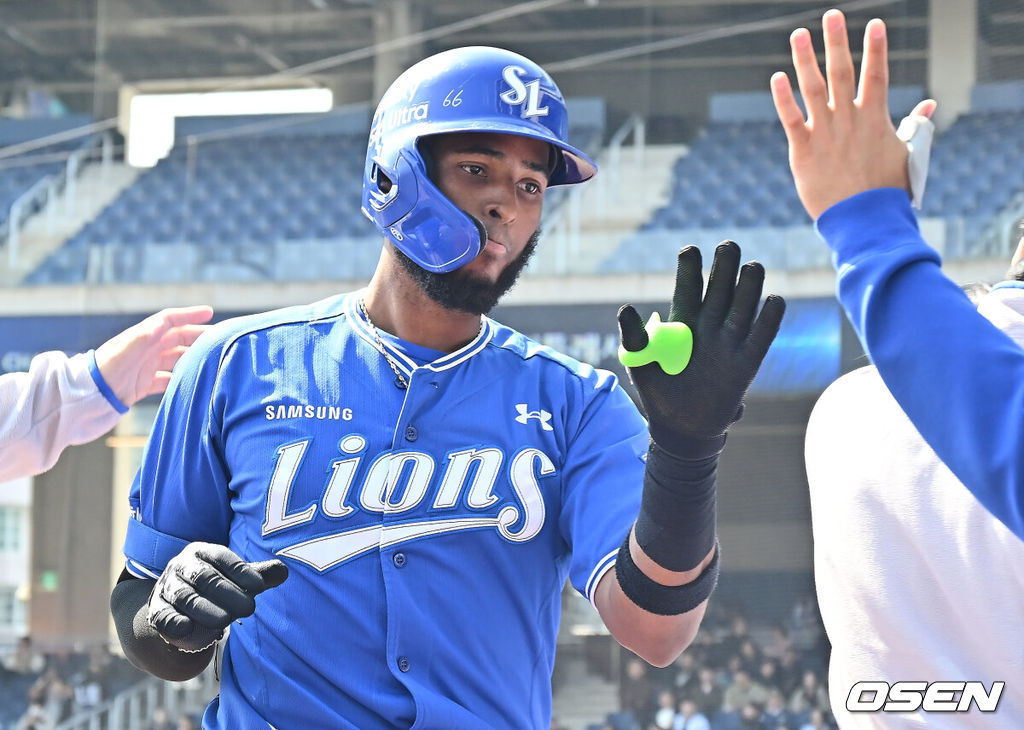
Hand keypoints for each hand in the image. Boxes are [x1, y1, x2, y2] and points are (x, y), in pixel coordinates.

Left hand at [94, 306, 212, 405]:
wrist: (87, 397)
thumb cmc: (103, 371)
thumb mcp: (124, 352)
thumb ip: (144, 337)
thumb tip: (165, 322)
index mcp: (143, 337)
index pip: (170, 320)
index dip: (189, 315)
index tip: (209, 312)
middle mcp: (146, 349)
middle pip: (178, 338)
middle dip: (198, 337)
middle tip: (220, 340)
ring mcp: (146, 367)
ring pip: (176, 359)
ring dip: (193, 358)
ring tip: (211, 362)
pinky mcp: (143, 385)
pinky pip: (167, 380)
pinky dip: (180, 380)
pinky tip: (192, 384)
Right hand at [147, 543, 287, 652]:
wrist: (177, 607)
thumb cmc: (216, 588)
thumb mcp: (237, 579)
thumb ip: (259, 575)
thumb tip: (284, 571)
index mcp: (203, 552)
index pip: (222, 558)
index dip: (242, 572)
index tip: (261, 587)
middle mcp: (183, 566)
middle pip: (205, 578)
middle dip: (227, 593)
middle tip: (249, 608)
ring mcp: (167, 587)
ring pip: (185, 596)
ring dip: (205, 609)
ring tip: (226, 621)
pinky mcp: (157, 610)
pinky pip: (162, 615)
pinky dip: (173, 622)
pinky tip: (187, 628)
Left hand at [618, 242, 784, 446]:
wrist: (680, 429)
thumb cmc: (658, 394)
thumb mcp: (640, 365)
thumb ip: (634, 337)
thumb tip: (626, 308)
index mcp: (683, 321)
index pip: (689, 287)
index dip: (690, 268)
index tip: (689, 250)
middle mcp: (709, 325)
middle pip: (721, 289)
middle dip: (725, 267)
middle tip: (728, 246)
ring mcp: (729, 342)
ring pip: (744, 306)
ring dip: (749, 286)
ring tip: (752, 266)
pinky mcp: (746, 363)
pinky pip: (762, 337)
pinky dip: (770, 319)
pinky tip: (774, 299)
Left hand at [770, 9, 935, 219]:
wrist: (865, 220)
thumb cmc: (887, 191)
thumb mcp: (907, 155)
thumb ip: (913, 126)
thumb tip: (928, 105)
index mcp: (875, 119)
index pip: (877, 74)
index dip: (876, 48)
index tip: (875, 23)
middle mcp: (849, 120)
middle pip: (843, 72)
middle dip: (837, 41)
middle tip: (832, 14)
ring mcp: (825, 133)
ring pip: (814, 88)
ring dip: (806, 59)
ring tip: (799, 34)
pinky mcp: (803, 150)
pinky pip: (791, 118)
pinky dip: (783, 97)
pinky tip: (776, 77)